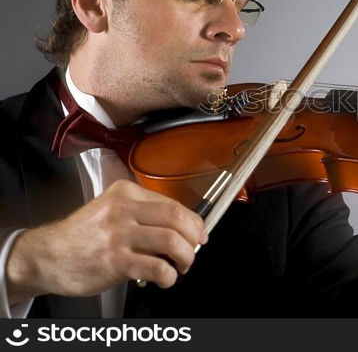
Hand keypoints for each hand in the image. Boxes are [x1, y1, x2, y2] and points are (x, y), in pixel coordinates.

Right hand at [5, 179, 207, 304]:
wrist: (45, 256)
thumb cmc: (81, 236)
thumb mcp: (110, 210)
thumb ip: (141, 213)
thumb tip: (180, 226)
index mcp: (125, 193)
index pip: (172, 204)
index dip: (193, 221)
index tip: (198, 233)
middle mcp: (123, 210)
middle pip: (177, 218)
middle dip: (195, 236)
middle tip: (195, 248)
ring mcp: (119, 236)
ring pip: (172, 241)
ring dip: (186, 256)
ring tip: (182, 265)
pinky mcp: (115, 261)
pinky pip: (157, 267)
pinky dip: (169, 276)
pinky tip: (165, 278)